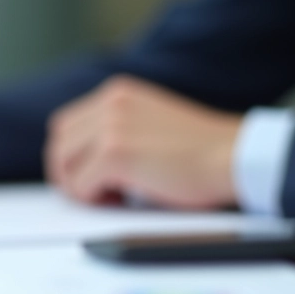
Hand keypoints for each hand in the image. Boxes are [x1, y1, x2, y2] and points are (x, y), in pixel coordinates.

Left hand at [45, 75, 241, 208]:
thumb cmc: (204, 151)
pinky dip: (95, 199)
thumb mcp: (153, 123)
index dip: (72, 156)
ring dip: (81, 187)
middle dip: (68, 173)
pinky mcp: (115, 153)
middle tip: (92, 193)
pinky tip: (122, 200)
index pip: (68, 124)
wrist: (235, 156)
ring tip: (112, 196)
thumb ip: (120, 129)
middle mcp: (110, 103)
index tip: (86, 177)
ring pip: (64, 165)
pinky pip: (81, 185)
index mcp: (118, 93)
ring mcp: (110, 126)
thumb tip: (85, 161)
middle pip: (59, 142)